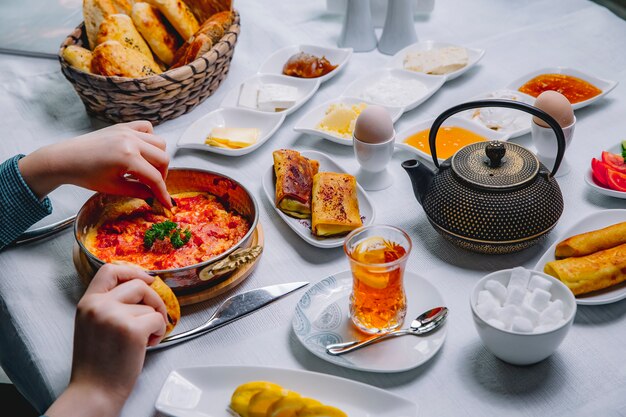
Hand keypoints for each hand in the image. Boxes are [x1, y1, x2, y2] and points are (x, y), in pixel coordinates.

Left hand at [19, 121, 172, 207]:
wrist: (65, 159)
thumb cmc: (85, 174)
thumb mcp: (113, 187)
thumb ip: (138, 191)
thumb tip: (154, 196)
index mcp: (128, 157)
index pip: (155, 178)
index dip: (163, 192)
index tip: (168, 203)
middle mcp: (131, 141)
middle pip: (163, 158)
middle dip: (163, 175)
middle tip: (155, 186)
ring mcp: (127, 131)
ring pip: (159, 142)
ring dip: (158, 157)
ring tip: (148, 168)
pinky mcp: (123, 126)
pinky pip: (147, 127)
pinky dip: (150, 138)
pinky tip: (142, 150)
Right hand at [44, 264, 167, 416]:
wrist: (94, 390)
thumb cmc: (97, 362)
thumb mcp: (91, 324)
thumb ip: (108, 304)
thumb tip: (141, 286)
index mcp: (87, 302)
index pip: (110, 270)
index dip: (132, 271)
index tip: (147, 279)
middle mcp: (99, 306)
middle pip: (138, 285)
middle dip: (154, 299)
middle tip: (156, 315)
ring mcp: (115, 316)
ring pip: (149, 306)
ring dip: (154, 321)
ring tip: (145, 338)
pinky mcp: (132, 330)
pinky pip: (158, 320)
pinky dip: (159, 332)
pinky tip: (148, 344)